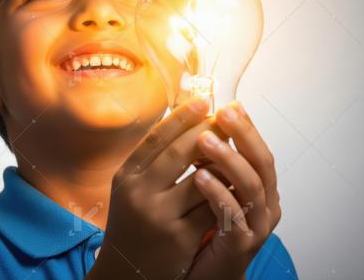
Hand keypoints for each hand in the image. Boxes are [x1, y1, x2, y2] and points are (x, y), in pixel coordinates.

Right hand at [87, 96, 222, 279]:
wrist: (125, 273)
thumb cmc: (134, 224)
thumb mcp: (132, 188)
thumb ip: (153, 160)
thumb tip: (185, 120)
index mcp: (126, 176)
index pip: (157, 137)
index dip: (183, 116)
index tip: (205, 100)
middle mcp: (138, 193)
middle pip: (181, 151)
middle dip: (209, 131)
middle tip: (228, 117)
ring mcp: (158, 216)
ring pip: (203, 178)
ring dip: (224, 161)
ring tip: (237, 147)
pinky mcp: (179, 238)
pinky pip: (212, 207)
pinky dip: (227, 192)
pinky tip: (237, 183)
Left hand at [185, 101, 281, 279]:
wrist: (204, 275)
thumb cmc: (205, 231)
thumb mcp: (210, 190)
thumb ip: (211, 162)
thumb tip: (197, 122)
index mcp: (261, 189)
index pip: (258, 150)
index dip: (246, 127)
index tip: (229, 103)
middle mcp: (266, 205)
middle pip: (262, 163)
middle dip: (242, 135)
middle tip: (222, 113)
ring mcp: (256, 226)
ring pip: (250, 186)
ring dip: (228, 159)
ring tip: (204, 140)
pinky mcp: (241, 245)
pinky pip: (233, 214)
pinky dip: (217, 193)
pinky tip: (199, 177)